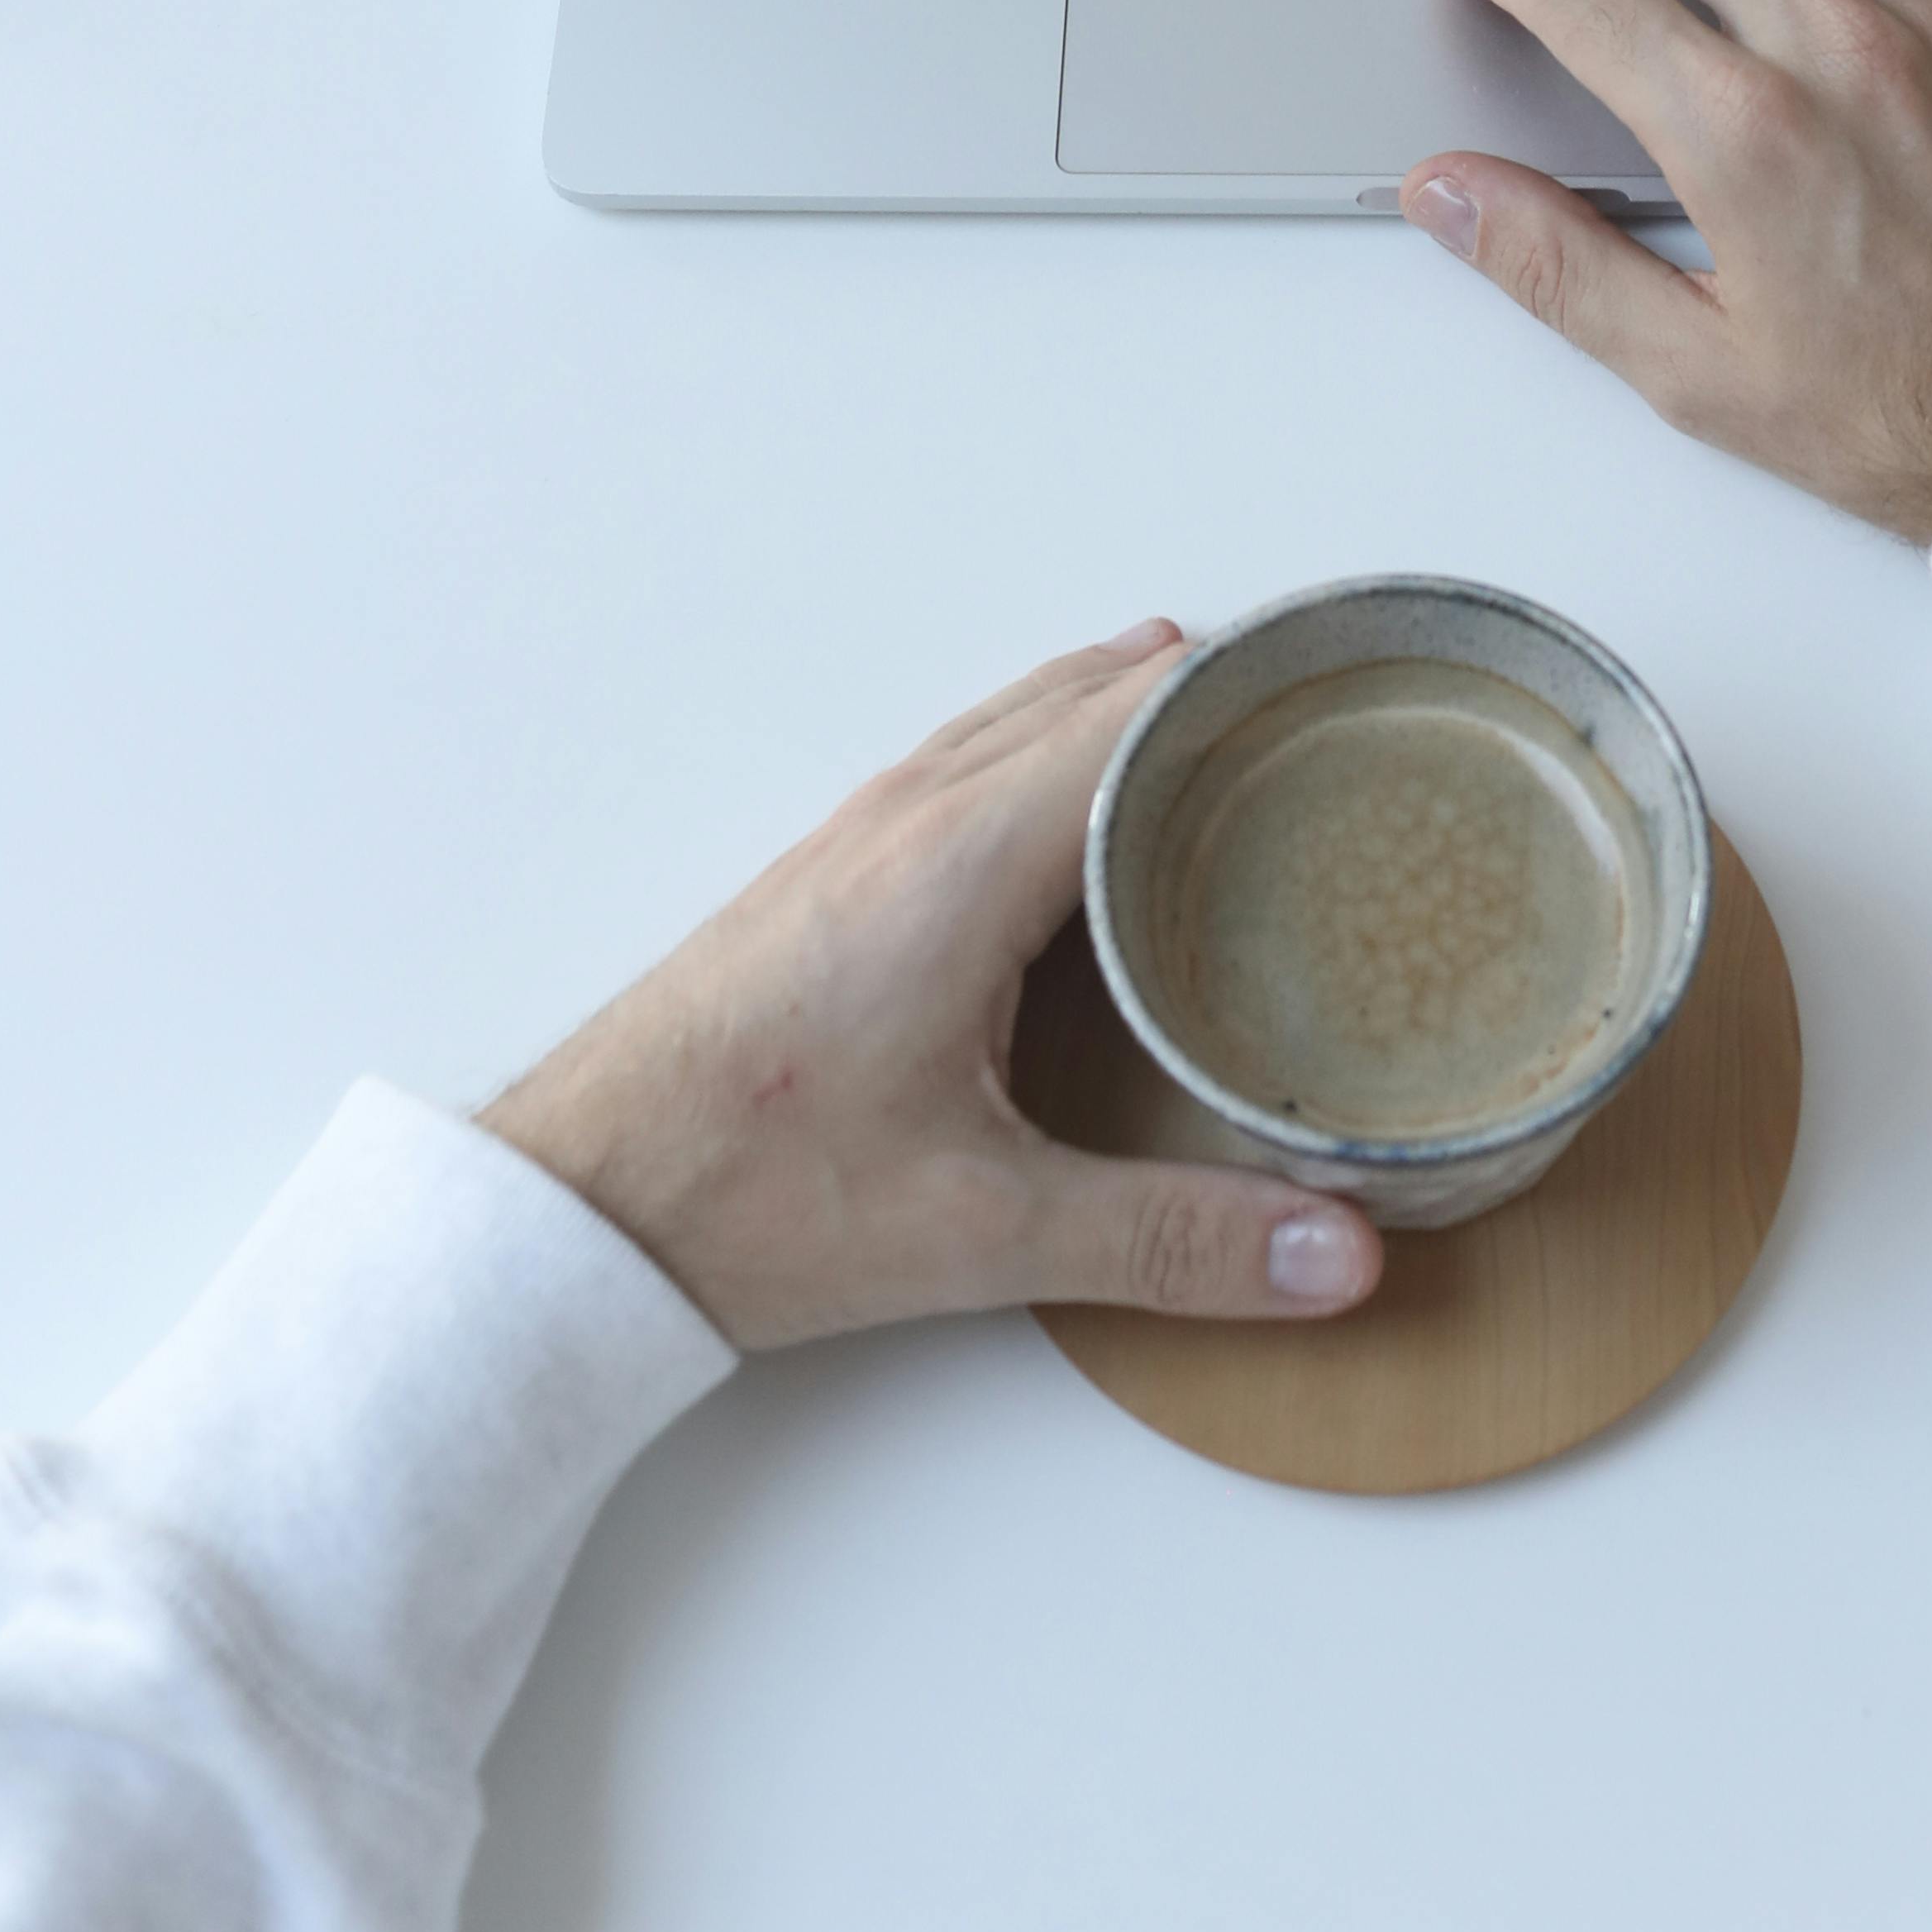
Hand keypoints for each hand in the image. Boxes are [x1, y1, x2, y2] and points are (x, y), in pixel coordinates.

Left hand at [482, 630, 1383, 1349]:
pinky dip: (1064, 746)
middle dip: (1217, 689)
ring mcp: (868, 831)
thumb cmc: (750, 1196)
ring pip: (1029, 715)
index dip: (1253, 683)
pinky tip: (1097, 811)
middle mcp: (917, 812)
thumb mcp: (982, 1231)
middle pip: (1094, 692)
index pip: (1140, 713)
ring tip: (1244, 739)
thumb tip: (1336, 1249)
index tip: (1356, 682)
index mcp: (965, 857)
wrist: (575, 1203)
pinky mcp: (838, 870)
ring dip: (1135, 708)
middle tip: (1337, 716)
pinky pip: (980, 757)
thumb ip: (1172, 1240)